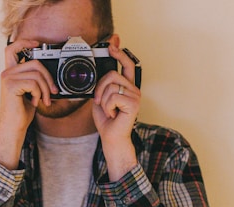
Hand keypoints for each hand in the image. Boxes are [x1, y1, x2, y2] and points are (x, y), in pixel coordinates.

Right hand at [0, 39, 58, 168]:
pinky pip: (34, 83)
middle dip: (48, 77)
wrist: (14, 128)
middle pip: (34, 62)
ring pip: (36, 74)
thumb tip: (50, 74)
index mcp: (10, 72)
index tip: (37, 43)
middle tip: (53, 91)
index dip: (25, 42)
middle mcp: (7, 73)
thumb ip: (35, 79)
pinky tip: (34, 102)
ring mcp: (7, 78)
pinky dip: (39, 93)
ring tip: (44, 100)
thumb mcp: (31, 92)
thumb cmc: (21, 112)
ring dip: (45, 88)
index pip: (12, 48)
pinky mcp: (11, 86)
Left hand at [92, 44, 140, 179]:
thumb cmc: (107, 119)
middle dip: (100, 88)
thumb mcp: (100, 97)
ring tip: (109, 110)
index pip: (126, 64)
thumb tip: (97, 72)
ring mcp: (135, 95)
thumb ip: (101, 85)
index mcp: (127, 86)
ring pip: (110, 85)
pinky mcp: (134, 103)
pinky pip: (112, 96)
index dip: (120, 52)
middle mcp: (133, 89)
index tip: (113, 41)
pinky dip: (107, 107)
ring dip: (103, 99)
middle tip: (100, 101)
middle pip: (112, 74)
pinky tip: (113, 114)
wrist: (111, 137)